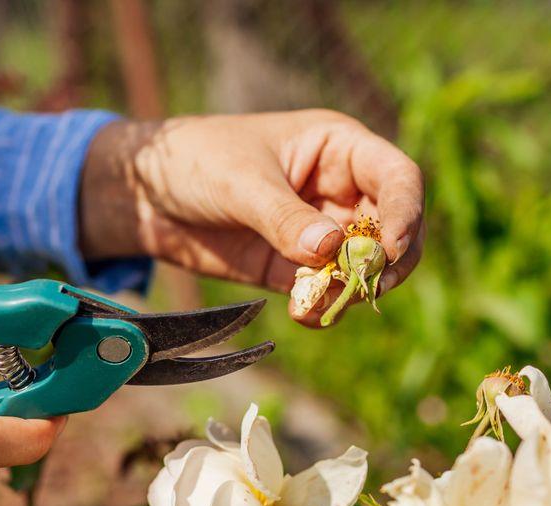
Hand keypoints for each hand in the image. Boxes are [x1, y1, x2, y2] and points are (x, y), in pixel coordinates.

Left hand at [79, 110, 424, 324]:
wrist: (144, 196)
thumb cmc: (195, 161)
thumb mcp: (240, 182)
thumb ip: (284, 217)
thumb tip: (330, 249)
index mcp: (339, 148)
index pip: (397, 178)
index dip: (407, 211)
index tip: (394, 246)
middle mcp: (339, 190)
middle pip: (392, 230)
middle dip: (385, 262)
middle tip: (367, 286)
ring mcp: (319, 232)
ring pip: (362, 268)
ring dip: (351, 291)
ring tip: (318, 304)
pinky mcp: (293, 268)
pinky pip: (324, 292)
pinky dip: (322, 307)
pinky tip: (302, 314)